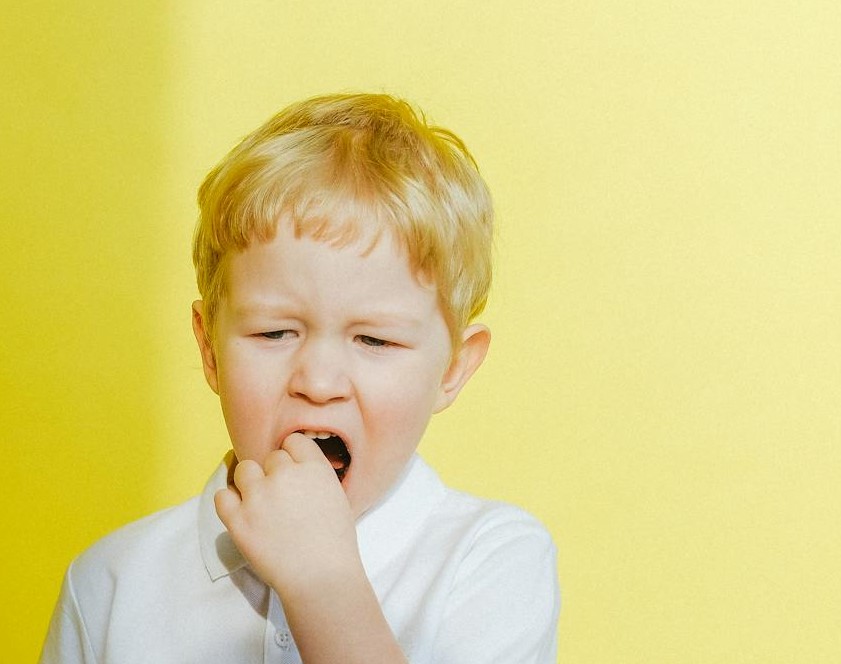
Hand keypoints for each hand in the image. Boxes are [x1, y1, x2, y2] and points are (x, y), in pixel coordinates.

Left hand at [215, 433, 361, 595]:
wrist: (320, 577)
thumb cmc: (335, 542)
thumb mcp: (336, 496)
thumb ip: (315, 476)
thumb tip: (296, 469)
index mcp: (313, 467)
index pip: (293, 441)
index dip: (292, 456)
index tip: (293, 472)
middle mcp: (284, 475)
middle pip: (271, 457)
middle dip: (274, 473)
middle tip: (280, 497)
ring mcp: (258, 496)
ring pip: (244, 469)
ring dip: (250, 482)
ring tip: (259, 503)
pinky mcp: (238, 519)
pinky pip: (222, 496)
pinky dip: (229, 502)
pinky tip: (241, 513)